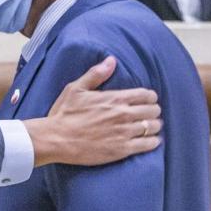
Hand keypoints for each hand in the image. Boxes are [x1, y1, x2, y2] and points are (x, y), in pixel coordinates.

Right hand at [23, 56, 161, 166]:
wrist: (56, 139)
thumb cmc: (64, 114)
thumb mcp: (76, 88)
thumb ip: (96, 74)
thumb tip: (111, 60)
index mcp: (115, 98)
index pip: (146, 95)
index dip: (150, 97)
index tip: (147, 100)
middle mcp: (124, 115)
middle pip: (153, 110)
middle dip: (153, 111)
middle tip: (148, 114)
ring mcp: (125, 133)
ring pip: (153, 127)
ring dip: (154, 126)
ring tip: (150, 127)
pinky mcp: (122, 149)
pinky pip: (148, 144)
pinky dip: (153, 142)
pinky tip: (150, 141)